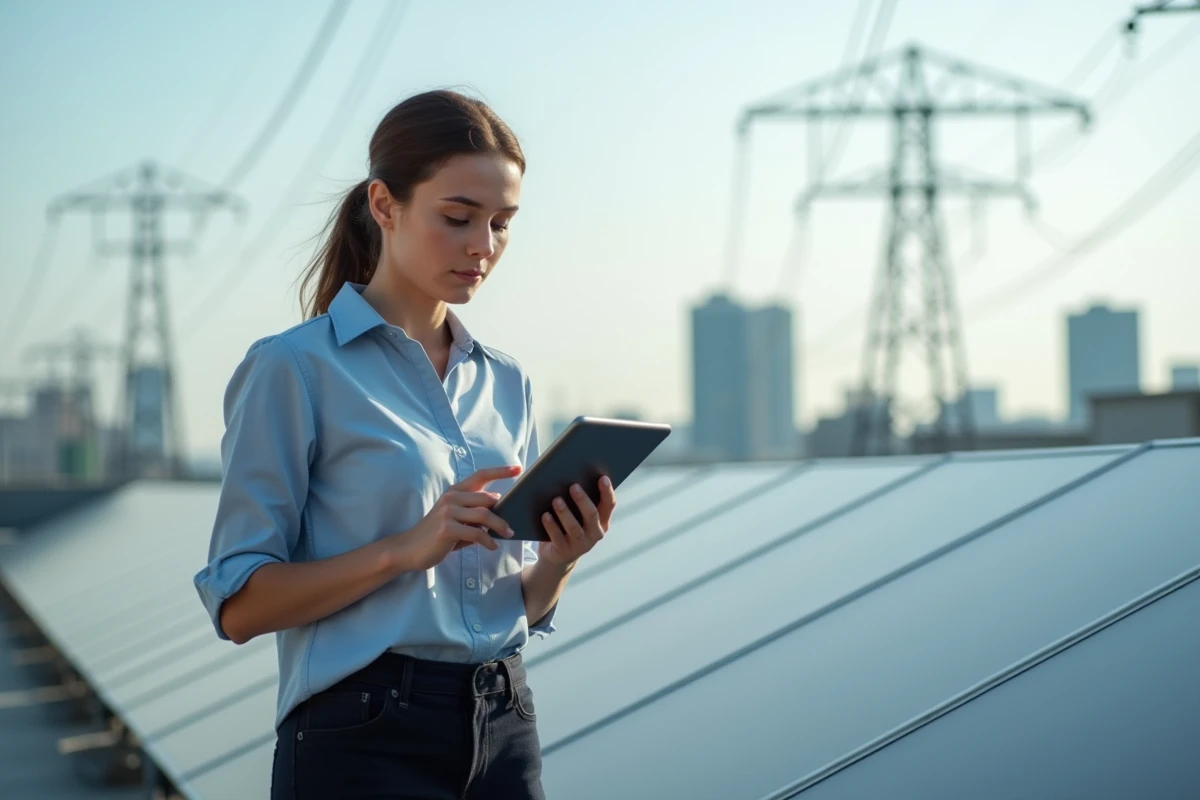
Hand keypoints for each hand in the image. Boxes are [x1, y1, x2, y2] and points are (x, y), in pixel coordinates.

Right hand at [388, 466, 520, 571]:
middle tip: (513, 526)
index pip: (481, 475)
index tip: (518, 468)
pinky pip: (476, 533)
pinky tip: (492, 547)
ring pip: (485, 515)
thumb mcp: (456, 520)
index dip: (500, 471)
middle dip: (504, 512)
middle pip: (488, 498)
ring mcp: (448, 511)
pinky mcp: (447, 528)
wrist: (409, 549)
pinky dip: (488, 541)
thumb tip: (499, 513)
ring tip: (509, 535)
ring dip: (500, 526)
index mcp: (455, 492)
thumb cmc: (436, 535)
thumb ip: (474, 514)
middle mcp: (452, 497)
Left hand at [538, 476, 616, 565]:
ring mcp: (580, 544)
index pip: (609, 505)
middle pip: (592, 515)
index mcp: (602, 520)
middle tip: (573, 486)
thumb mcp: (577, 513)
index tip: (602, 477)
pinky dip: (551, 526)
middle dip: (583, 500)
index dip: (607, 491)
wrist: (557, 555)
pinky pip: (557, 538)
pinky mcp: (564, 552)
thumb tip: (571, 471)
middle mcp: (595, 533)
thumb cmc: (568, 525)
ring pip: (574, 528)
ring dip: (565, 513)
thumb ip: (579, 495)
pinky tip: (545, 515)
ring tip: (556, 500)